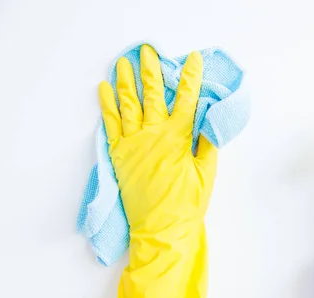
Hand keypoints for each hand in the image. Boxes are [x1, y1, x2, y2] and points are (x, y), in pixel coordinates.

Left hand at [99, 45, 216, 297]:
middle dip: (153, 71)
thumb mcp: (207, 175)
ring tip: (124, 62)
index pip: (188, 101)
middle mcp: (155, 136)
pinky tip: (105, 89)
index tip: (193, 60)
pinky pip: (111, 124)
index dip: (191, 78)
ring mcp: (134, 144)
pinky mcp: (119, 155)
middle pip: (154, 95)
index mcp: (180, 139)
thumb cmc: (189, 205)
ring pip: (130, 104)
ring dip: (127, 80)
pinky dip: (107, 105)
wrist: (162, 230)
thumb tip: (208, 120)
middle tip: (149, 52)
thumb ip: (207, 145)